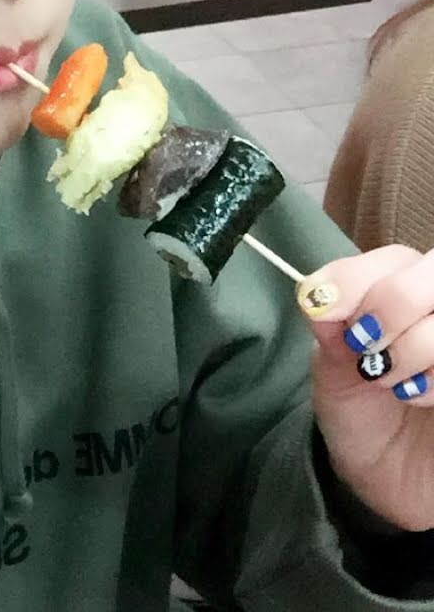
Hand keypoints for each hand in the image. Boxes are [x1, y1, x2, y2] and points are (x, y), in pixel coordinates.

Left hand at [297, 245, 433, 531]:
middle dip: (393, 303)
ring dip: (416, 346)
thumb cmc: (363, 415)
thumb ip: (330, 329)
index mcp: (406, 288)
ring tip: (388, 381)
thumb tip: (318, 298)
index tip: (326, 310)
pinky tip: (418, 398)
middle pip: (432, 270)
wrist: (393, 481)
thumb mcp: (333, 369)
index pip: (394, 259)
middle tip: (366, 345)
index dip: (356, 279)